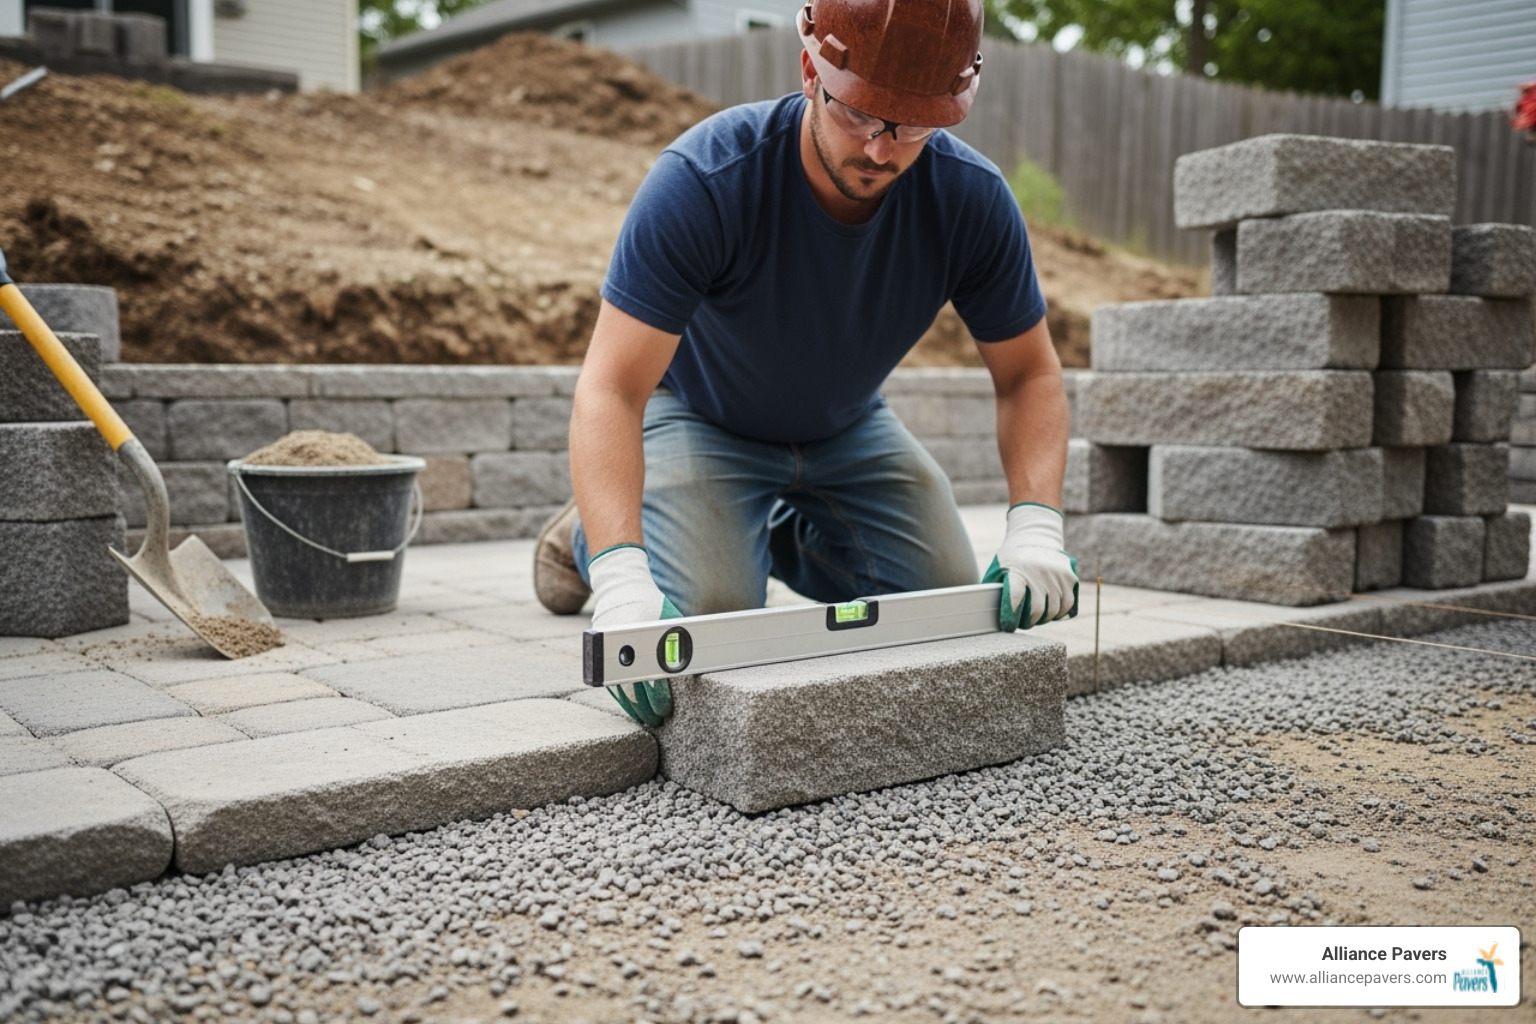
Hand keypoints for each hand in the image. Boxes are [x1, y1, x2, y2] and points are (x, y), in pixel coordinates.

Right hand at [588, 544, 680, 725]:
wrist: (621, 585)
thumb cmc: (652, 603)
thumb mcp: (670, 619)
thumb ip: (678, 641)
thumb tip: (692, 665)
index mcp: (635, 635)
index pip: (645, 675)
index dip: (656, 695)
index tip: (664, 708)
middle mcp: (615, 643)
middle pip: (629, 686)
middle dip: (644, 706)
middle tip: (657, 718)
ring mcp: (603, 648)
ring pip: (616, 685)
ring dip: (631, 704)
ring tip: (645, 717)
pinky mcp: (599, 651)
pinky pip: (609, 678)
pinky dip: (621, 692)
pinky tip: (632, 704)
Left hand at [982, 503, 1077, 630]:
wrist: (1035, 535)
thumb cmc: (1012, 558)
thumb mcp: (998, 569)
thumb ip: (993, 590)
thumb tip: (984, 613)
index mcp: (1017, 570)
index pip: (1014, 599)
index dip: (1010, 617)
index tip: (1008, 627)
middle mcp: (1038, 572)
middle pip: (1037, 610)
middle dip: (1028, 622)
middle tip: (1023, 623)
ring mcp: (1056, 574)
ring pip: (1053, 610)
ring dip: (1044, 619)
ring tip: (1036, 618)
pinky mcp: (1069, 576)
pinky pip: (1067, 603)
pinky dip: (1058, 613)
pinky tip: (1050, 612)